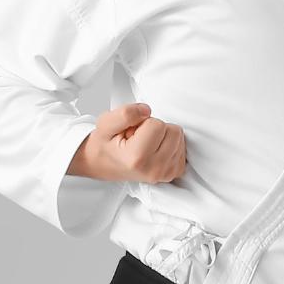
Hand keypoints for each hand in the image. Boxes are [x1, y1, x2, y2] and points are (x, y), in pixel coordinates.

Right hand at [69, 102, 187, 185]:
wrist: (101, 165)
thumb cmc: (104, 145)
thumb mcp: (104, 123)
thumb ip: (125, 113)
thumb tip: (147, 110)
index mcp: (137, 158)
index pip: (157, 124)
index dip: (143, 122)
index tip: (131, 132)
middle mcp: (154, 169)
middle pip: (174, 131)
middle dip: (156, 128)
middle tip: (138, 137)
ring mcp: (166, 173)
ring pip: (179, 138)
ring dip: (163, 136)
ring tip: (144, 144)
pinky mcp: (173, 173)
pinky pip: (182, 147)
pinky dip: (169, 144)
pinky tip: (153, 150)